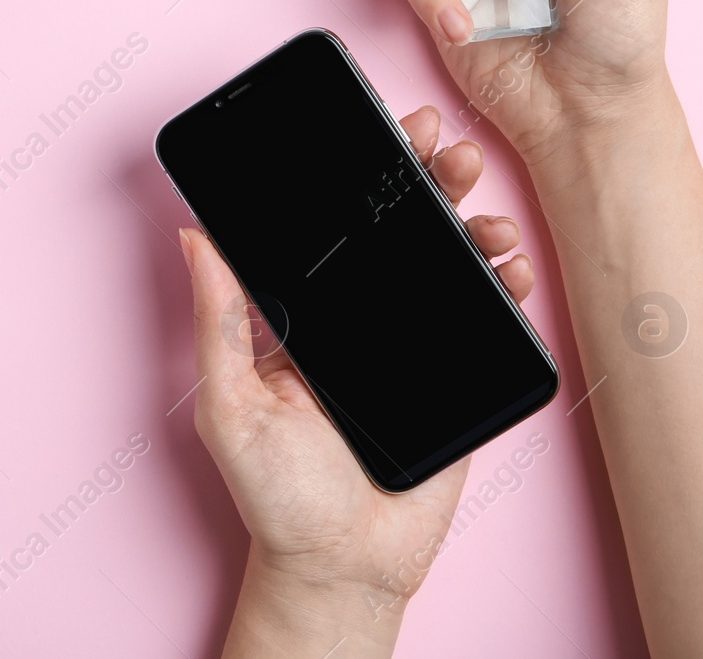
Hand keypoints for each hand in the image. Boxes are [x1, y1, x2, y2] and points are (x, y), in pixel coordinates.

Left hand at [185, 106, 534, 652]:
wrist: (343, 569)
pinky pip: (486, 321)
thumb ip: (218, 323)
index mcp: (304, 318)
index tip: (379, 133)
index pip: (332, 230)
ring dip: (470, 222)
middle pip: (397, 232)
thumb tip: (193, 238)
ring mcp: (412, 346)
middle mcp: (359, 322)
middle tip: (442, 146)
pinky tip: (509, 264)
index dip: (357, 179)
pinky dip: (505, 286)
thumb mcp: (230, 405)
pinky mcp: (458, 378)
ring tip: (480, 201)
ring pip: (447, 266)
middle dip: (424, 181)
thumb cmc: (275, 496)